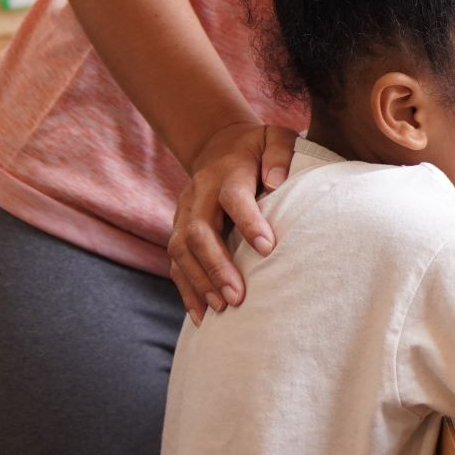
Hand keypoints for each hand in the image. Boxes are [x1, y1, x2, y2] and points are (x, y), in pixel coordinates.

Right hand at [169, 121, 296, 318]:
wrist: (219, 145)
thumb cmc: (258, 149)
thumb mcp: (274, 139)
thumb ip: (279, 155)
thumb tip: (276, 182)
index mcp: (227, 173)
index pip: (233, 198)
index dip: (248, 222)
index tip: (268, 249)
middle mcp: (199, 194)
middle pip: (198, 231)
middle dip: (216, 266)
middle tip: (237, 296)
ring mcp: (184, 213)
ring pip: (180, 250)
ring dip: (199, 282)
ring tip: (221, 309)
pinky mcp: (178, 230)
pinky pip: (175, 263)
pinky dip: (186, 290)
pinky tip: (200, 316)